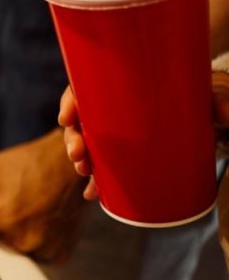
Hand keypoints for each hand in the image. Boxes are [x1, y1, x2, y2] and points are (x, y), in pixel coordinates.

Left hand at [0, 129, 85, 261]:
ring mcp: (43, 250)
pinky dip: (28, 236)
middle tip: (6, 197)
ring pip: (6, 245)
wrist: (72, 162)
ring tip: (23, 205)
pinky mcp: (57, 256)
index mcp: (2, 217)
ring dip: (8, 229)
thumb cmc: (28, 163)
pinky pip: (30, 251)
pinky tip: (36, 217)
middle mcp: (24, 240)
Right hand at [60, 73, 228, 201]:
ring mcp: (116, 132)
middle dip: (73, 138)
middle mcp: (112, 109)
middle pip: (81, 120)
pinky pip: (104, 165)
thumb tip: (225, 113)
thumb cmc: (200, 95)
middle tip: (78, 154)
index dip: (70, 102)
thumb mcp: (207, 94)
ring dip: (80, 159)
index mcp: (120, 86)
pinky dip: (97, 181)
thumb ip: (218, 101)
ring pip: (86, 143)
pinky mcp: (125, 153)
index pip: (84, 87)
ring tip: (84, 172)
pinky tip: (92, 194)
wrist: (207, 112)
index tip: (66, 118)